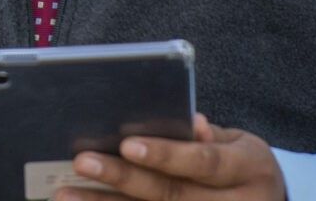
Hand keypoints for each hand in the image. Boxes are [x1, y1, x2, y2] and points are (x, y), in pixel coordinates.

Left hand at [55, 114, 285, 200]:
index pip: (204, 162)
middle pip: (172, 195)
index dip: (166, 154)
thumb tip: (188, 122)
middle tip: (82, 163)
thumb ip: (210, 137)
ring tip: (68, 196)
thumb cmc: (246, 168)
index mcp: (248, 170)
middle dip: (123, 179)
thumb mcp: (241, 144)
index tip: (127, 143)